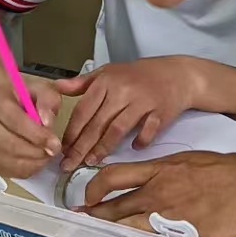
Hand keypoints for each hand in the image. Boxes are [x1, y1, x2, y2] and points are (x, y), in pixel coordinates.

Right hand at [0, 76, 62, 177]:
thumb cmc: (17, 93)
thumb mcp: (38, 87)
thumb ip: (47, 101)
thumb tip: (48, 123)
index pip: (15, 121)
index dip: (37, 136)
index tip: (55, 145)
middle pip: (8, 145)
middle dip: (35, 153)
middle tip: (52, 153)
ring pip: (5, 161)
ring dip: (30, 164)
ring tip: (45, 158)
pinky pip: (3, 170)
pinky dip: (21, 171)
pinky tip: (33, 163)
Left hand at [56, 57, 212, 171]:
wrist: (177, 74)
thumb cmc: (139, 75)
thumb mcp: (109, 72)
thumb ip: (83, 83)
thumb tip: (57, 87)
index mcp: (107, 81)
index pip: (83, 110)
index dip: (72, 132)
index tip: (62, 148)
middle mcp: (123, 91)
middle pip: (97, 124)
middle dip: (81, 147)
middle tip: (69, 164)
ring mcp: (142, 101)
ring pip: (117, 130)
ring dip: (103, 148)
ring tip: (91, 161)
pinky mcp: (160, 112)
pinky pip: (147, 131)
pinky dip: (140, 141)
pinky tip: (133, 149)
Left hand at [82, 151, 235, 236]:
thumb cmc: (228, 170)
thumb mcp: (190, 161)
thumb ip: (166, 172)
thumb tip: (150, 183)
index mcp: (160, 170)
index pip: (113, 176)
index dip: (94, 187)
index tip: (88, 196)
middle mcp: (158, 193)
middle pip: (114, 207)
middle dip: (93, 217)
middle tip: (80, 224)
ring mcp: (169, 217)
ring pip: (127, 228)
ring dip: (109, 235)